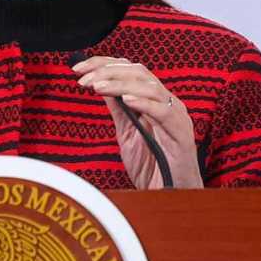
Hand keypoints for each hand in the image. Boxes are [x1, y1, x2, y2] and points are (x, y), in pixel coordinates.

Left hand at [73, 56, 202, 188]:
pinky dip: (145, 104)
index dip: (103, 64)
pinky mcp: (182, 134)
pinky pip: (164, 113)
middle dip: (108, 71)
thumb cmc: (153, 166)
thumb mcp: (127, 132)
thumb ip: (118, 109)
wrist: (170, 195)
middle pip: (139, 73)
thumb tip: (98, 85)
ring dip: (120, 84)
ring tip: (97, 86)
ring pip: (150, 87)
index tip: (78, 68)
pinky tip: (126, 100)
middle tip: (84, 78)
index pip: (130, 70)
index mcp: (154, 100)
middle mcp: (167, 103)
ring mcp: (176, 116)